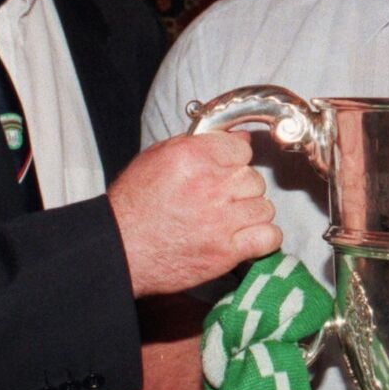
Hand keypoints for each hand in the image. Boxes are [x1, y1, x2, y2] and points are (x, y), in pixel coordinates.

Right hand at [109, 132, 281, 296]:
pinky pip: (269, 236)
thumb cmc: (133, 205)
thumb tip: (239, 138)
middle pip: (254, 179)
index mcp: (194, 157)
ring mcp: (222, 220)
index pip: (242, 150)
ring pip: (264, 207)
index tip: (225, 171)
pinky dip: (262, 238)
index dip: (234, 161)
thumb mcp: (158, 158)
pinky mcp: (227, 252)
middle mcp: (212, 186)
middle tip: (220, 199)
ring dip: (250, 213)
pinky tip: (246, 237)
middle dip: (240, 189)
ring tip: (229, 219)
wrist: (120, 248)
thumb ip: (201, 144)